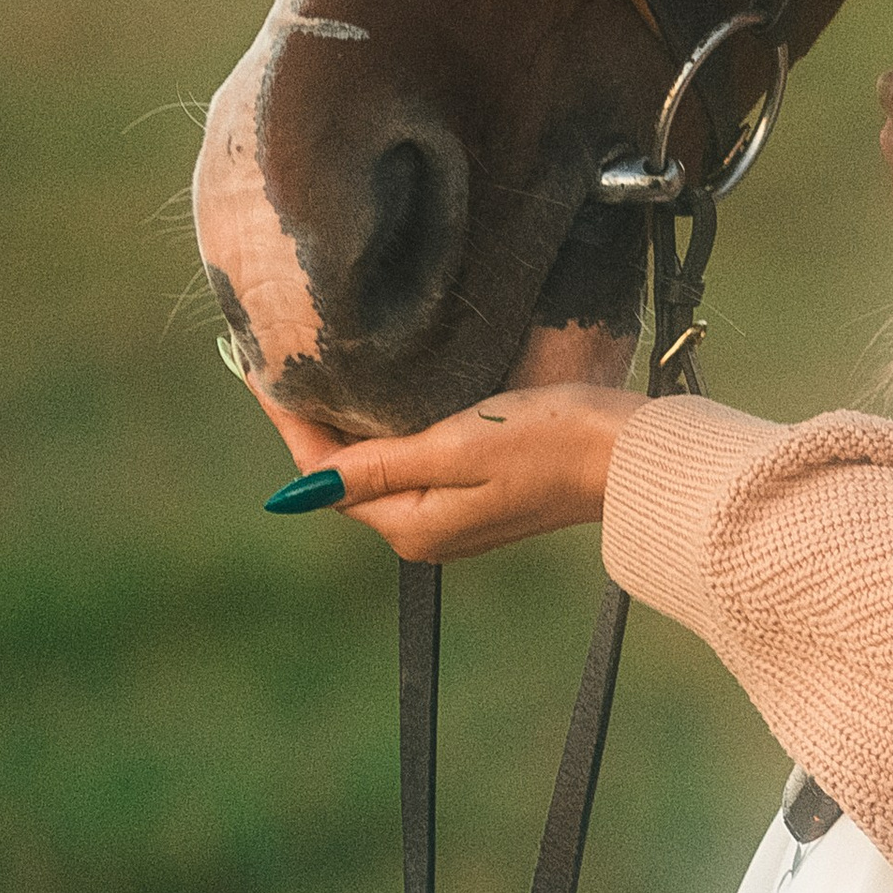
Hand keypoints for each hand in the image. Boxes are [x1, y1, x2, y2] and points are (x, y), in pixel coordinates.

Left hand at [265, 384, 648, 562]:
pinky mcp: (483, 496)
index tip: (261, 370)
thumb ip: (379, 466)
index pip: (325, 475)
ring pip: (381, 468)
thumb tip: (298, 491)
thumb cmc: (551, 443)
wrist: (631, 454)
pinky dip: (393, 432)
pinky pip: (416, 464)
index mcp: (412, 524)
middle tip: (286, 361)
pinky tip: (390, 397)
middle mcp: (425, 530)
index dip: (292, 422)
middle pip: (348, 474)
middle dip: (317, 423)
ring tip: (327, 371)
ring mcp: (455, 517)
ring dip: (354, 425)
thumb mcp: (457, 447)